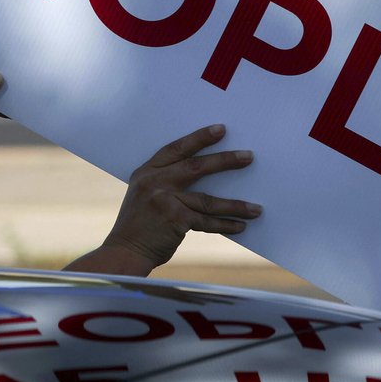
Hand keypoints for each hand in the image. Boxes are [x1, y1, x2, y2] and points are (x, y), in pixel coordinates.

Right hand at [68, 125, 260, 276]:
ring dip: (235, 204)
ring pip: (207, 199)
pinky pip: (207, 221)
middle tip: (248, 156)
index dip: (199, 138)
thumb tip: (203, 175)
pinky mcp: (175, 220)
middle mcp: (154, 182)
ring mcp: (165, 200)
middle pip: (195, 166)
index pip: (176, 148)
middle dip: (225, 161)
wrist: (124, 251)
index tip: (221, 130)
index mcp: (146, 172)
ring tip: (256, 208)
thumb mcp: (143, 194)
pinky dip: (226, 225)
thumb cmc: (137, 225)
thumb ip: (165, 182)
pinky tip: (242, 225)